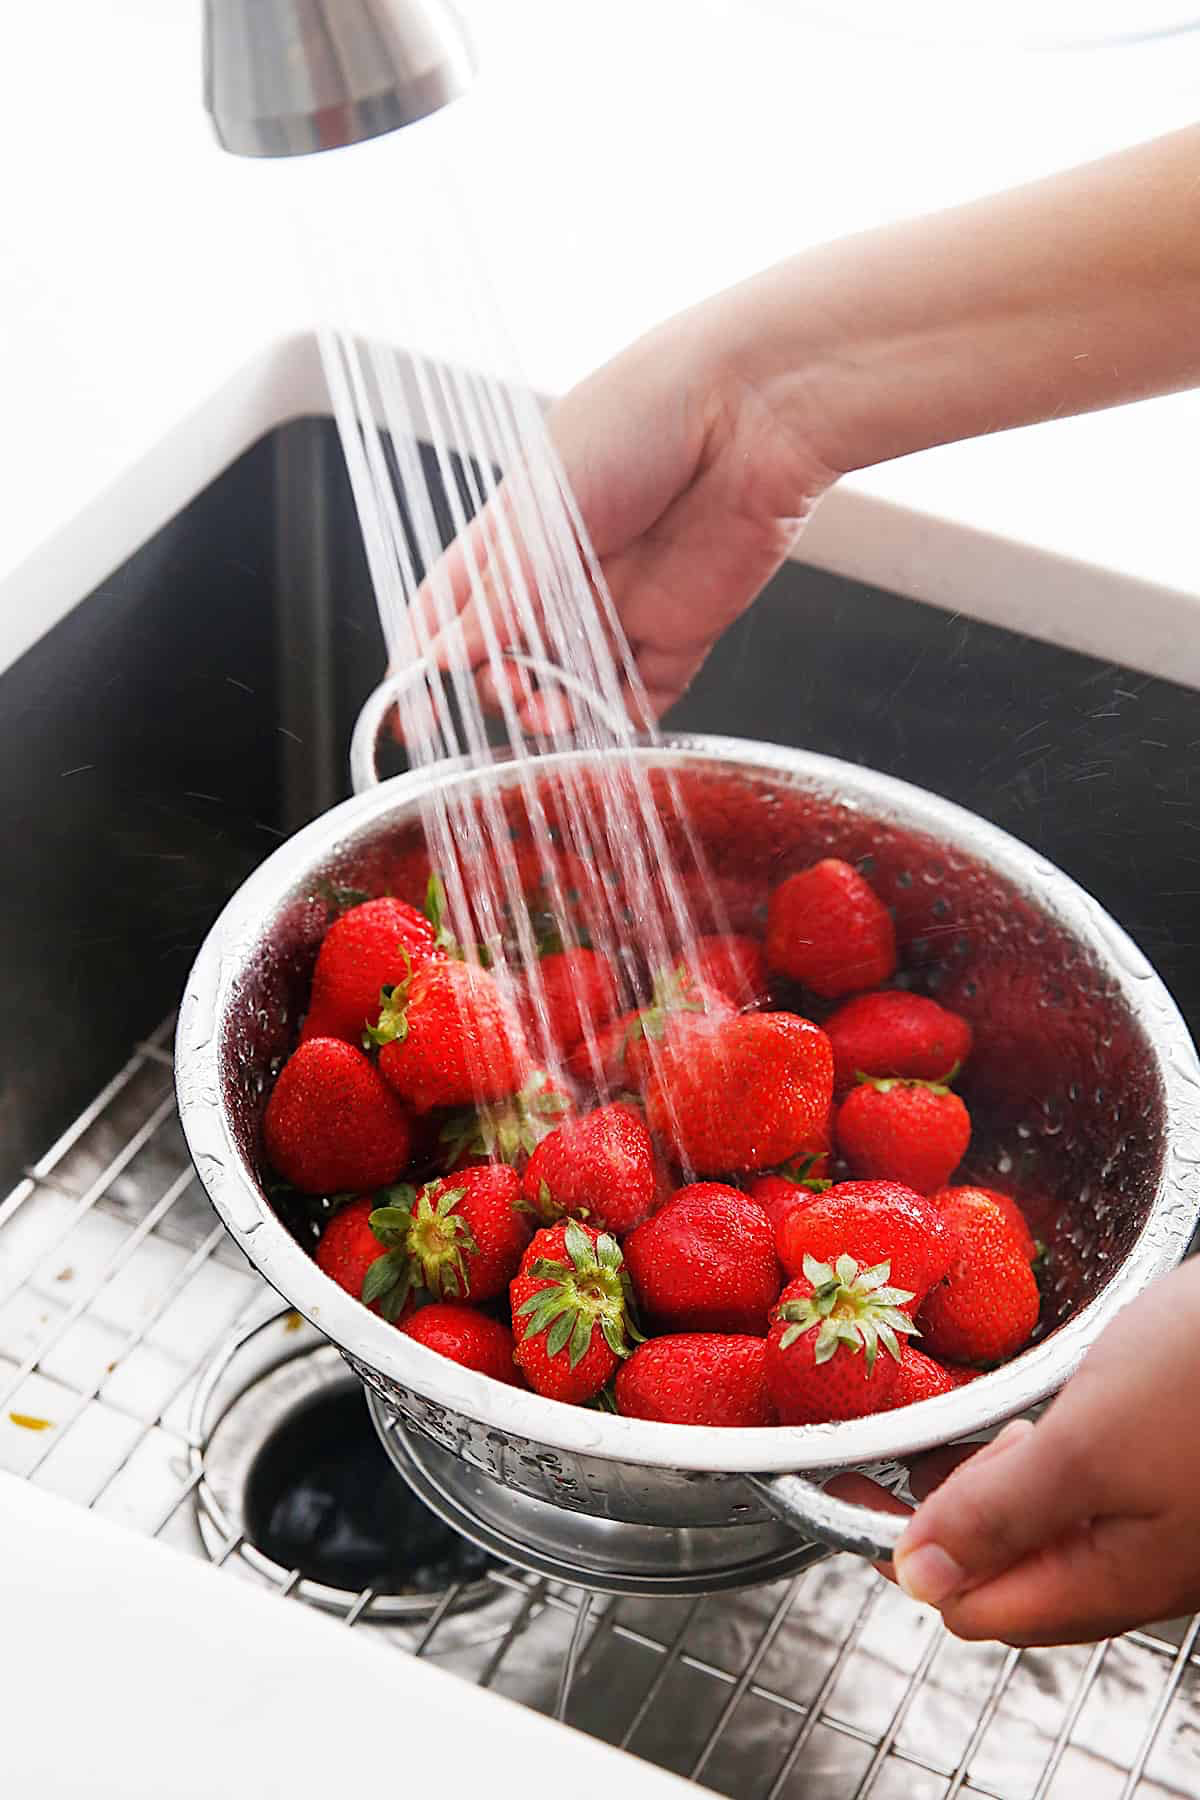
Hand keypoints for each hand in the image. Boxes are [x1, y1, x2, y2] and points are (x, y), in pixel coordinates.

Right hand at [411, 288, 835, 732]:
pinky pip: (644, 693)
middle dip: (498, 686)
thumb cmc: (642, 415)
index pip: (453, 609)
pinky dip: (618, 719)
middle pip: (511, 656)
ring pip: (572, 685)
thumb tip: (444, 656)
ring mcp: (623, 604)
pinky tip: (602, 725)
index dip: (426, 660)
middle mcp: (567, 574)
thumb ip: (502, 592)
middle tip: (507, 690)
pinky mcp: (683, 628)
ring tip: (549, 714)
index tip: (412, 710)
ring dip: (552, 712)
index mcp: (518, 533)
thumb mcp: (547, 505)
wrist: (752, 407)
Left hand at [833, 1260, 1199, 1645]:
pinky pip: (1093, 1491)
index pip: (983, 1612)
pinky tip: (1044, 1413)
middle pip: (1016, 1575)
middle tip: (917, 1446)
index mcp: (1113, 1579)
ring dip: (1001, 1486)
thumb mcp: (1087, 1447)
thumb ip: (999, 1516)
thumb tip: (916, 1580)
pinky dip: (1049, 1459)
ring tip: (980, 1425)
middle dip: (954, 1521)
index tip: (862, 1491)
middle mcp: (1140, 1565)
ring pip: (1054, 1529)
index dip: (913, 1561)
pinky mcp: (1181, 1474)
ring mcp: (1166, 1522)